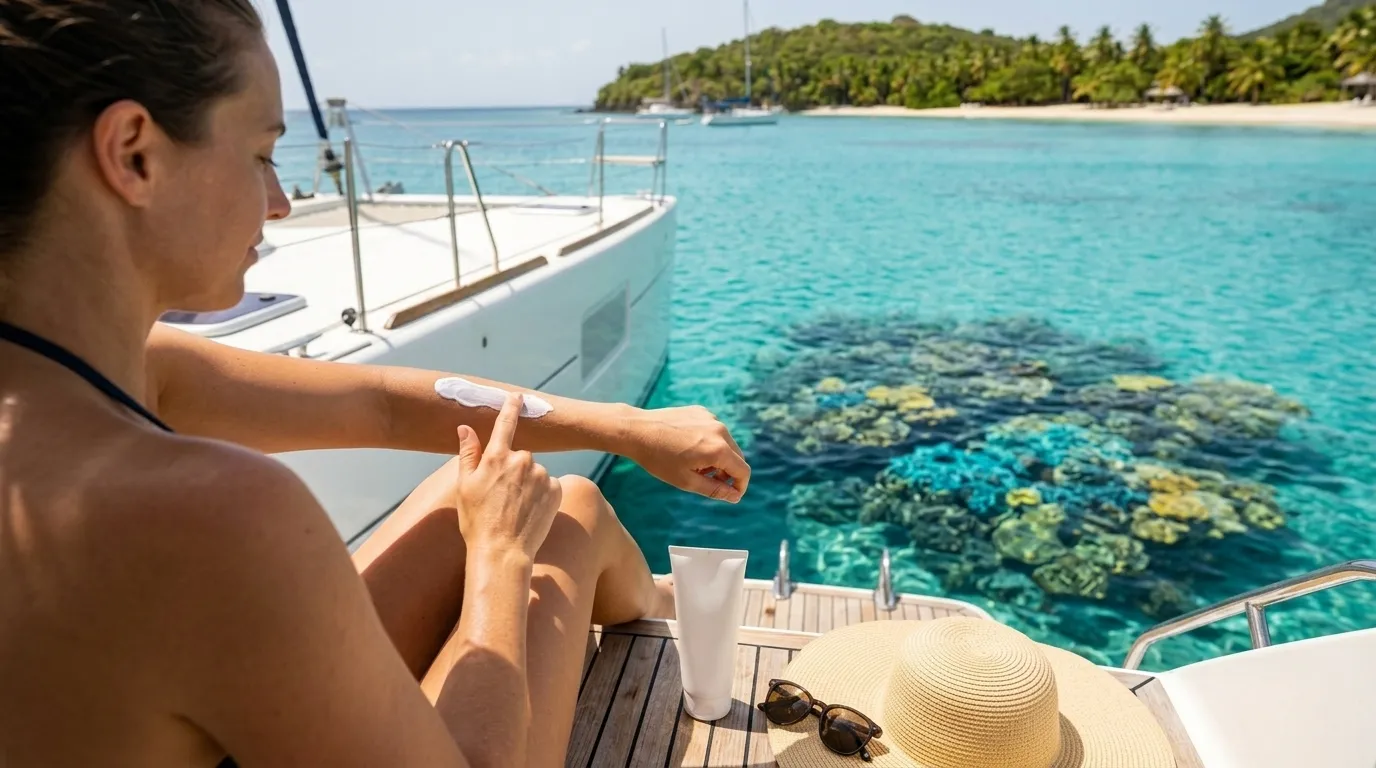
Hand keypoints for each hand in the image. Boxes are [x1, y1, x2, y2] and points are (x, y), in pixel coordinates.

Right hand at [455, 393, 562, 558]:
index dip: (511, 408)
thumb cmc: (477, 521)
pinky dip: (541, 495)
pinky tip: (529, 513)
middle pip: (520, 457)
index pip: (506, 424)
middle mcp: (523, 460)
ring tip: (515, 509)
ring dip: (528, 484)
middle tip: (501, 497)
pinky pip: (548, 485)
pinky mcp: (556, 489)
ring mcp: (542, 474)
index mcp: (497, 457)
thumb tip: (465, 428)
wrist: (502, 551)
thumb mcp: (464, 486)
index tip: (517, 396)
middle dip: (513, 471)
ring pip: (535, 473)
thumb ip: (468, 454)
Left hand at [623, 405, 749, 502]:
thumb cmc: (659, 459)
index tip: (730, 495)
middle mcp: (720, 430)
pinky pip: (714, 431)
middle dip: (728, 472)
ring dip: (719, 457)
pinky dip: (709, 442)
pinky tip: (688, 448)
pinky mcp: (702, 411)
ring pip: (726, 443)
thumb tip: (734, 496)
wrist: (637, 431)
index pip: (743, 471)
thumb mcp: (687, 481)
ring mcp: (711, 418)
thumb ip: (715, 489)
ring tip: (695, 465)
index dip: (740, 486)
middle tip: (708, 481)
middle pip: (737, 457)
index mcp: (718, 449)